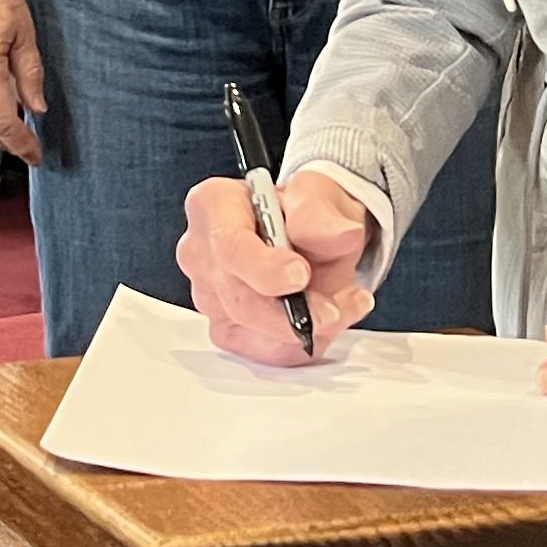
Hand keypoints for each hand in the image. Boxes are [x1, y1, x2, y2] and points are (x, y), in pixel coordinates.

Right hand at [177, 169, 373, 365]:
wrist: (311, 234)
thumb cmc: (304, 211)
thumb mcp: (320, 195)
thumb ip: (322, 213)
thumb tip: (341, 236)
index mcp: (213, 205)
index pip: (229, 246)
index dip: (264, 269)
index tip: (301, 275)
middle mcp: (201, 252)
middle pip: (237, 299)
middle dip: (290, 312)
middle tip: (334, 308)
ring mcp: (209, 294)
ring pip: (251, 332)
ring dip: (306, 328)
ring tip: (345, 304)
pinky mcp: (226, 327)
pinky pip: (264, 351)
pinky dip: (304, 344)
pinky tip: (329, 319)